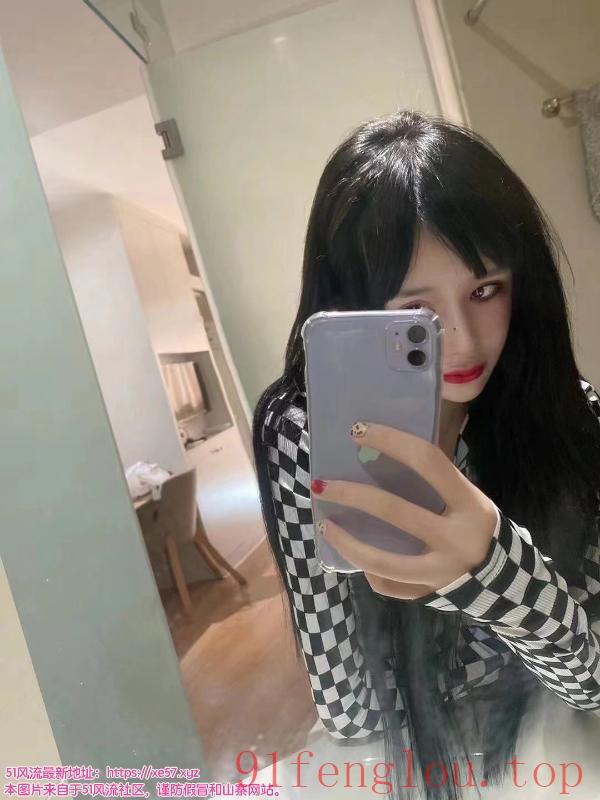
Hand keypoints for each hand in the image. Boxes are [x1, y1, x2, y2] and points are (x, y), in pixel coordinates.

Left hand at [312, 421, 497, 599]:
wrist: (508, 582)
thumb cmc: (479, 526)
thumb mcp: (469, 498)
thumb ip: (436, 482)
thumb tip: (384, 453)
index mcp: (470, 504)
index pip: (427, 461)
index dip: (391, 441)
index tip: (358, 431)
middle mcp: (456, 539)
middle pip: (395, 511)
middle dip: (351, 495)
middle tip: (321, 484)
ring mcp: (441, 573)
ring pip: (383, 561)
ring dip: (347, 542)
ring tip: (324, 526)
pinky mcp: (429, 596)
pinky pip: (389, 584)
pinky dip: (370, 571)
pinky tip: (358, 559)